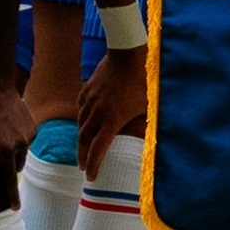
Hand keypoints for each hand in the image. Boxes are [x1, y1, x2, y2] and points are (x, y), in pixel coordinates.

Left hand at [0, 81, 32, 209]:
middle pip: (10, 181)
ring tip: (0, 150)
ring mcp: (22, 141)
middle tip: (15, 209)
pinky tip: (8, 134)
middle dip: (11, 197)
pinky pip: (25, 148)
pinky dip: (17, 147)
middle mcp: (7, 149)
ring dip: (10, 165)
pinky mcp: (31, 133)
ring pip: (18, 163)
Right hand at [77, 48, 149, 179]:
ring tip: (83, 147)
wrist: (128, 53)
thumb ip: (144, 124)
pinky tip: (85, 121)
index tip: (90, 176)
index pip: (98, 149)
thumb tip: (149, 141)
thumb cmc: (143, 80)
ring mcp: (90, 99)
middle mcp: (97, 112)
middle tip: (82, 166)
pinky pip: (81, 108)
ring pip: (80, 123)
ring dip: (81, 138)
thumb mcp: (147, 105)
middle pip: (84, 139)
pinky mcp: (88, 88)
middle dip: (82, 155)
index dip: (93, 164)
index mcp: (112, 119)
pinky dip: (82, 118)